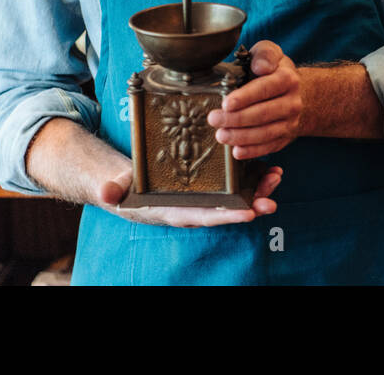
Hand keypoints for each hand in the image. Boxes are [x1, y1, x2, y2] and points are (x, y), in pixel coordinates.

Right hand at [98, 163, 282, 227]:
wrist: (127, 185)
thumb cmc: (123, 187)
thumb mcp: (116, 187)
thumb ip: (112, 189)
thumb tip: (106, 194)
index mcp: (175, 211)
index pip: (203, 216)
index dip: (225, 216)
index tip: (248, 214)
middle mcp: (193, 206)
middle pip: (226, 209)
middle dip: (251, 206)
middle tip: (272, 202)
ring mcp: (203, 196)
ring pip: (235, 196)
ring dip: (257, 189)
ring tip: (277, 177)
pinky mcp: (208, 184)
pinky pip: (234, 183)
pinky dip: (252, 175)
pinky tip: (270, 166)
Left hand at [207, 40, 302, 159]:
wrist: (300, 93)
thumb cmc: (275, 71)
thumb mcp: (270, 53)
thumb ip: (264, 54)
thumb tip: (261, 66)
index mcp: (287, 79)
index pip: (265, 89)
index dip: (245, 97)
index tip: (226, 104)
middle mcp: (293, 102)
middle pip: (263, 114)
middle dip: (235, 119)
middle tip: (214, 119)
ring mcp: (291, 122)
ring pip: (266, 133)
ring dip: (241, 137)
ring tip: (221, 135)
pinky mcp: (287, 137)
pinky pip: (269, 147)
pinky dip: (252, 151)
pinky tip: (237, 151)